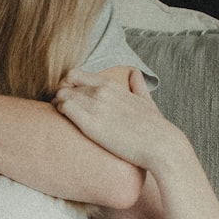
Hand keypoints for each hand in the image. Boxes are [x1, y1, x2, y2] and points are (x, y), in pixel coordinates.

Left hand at [53, 68, 184, 172]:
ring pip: (61, 94)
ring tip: (63, 117)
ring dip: (58, 104)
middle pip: (65, 85)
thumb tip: (136, 74)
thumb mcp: (146, 100)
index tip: (69, 98)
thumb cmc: (154, 127)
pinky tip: (66, 123)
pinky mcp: (89, 122)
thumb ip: (138, 86)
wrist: (161, 145)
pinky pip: (64, 108)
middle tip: (62, 110)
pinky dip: (60, 112)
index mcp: (111, 85)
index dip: (67, 85)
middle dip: (59, 96)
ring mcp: (95, 105)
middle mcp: (101, 91)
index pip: (74, 74)